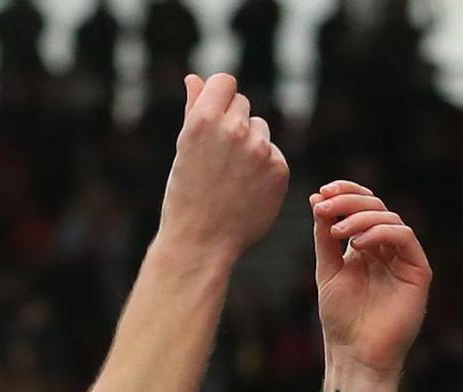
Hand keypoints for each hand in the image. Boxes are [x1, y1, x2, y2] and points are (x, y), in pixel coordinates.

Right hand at [156, 73, 289, 261]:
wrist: (200, 242)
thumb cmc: (184, 195)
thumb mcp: (183, 150)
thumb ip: (194, 109)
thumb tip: (194, 78)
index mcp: (204, 121)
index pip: (224, 81)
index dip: (219, 96)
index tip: (214, 114)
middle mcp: (234, 130)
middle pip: (243, 104)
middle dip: (232, 123)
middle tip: (217, 157)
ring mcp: (260, 149)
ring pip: (261, 129)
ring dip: (250, 145)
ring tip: (231, 176)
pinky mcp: (278, 168)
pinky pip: (273, 154)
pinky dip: (262, 168)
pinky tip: (246, 189)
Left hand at [311, 181, 431, 376]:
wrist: (355, 354)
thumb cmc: (341, 319)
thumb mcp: (327, 271)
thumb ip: (324, 238)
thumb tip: (318, 200)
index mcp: (367, 247)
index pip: (362, 208)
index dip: (345, 193)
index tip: (321, 192)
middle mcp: (387, 249)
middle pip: (376, 207)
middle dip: (349, 201)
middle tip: (324, 205)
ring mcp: (404, 259)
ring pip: (390, 219)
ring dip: (361, 217)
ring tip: (337, 231)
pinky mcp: (418, 271)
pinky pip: (405, 238)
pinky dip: (380, 233)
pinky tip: (356, 244)